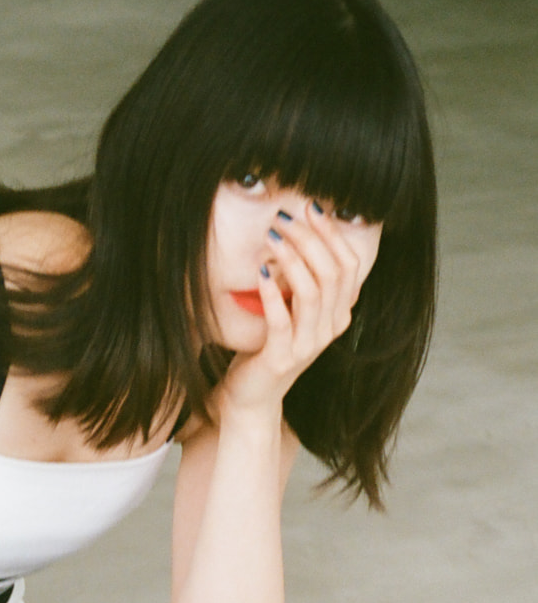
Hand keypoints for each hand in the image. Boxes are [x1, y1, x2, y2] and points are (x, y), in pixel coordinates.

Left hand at [221, 201, 379, 416]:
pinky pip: (281, 320)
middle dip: (309, 239)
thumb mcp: (293, 310)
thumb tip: (300, 230)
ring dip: (292, 258)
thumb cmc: (269, 345)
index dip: (331, 234)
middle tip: (284, 217)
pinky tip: (261, 272)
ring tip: (272, 236)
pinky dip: (272, 293)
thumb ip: (303, 279)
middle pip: (332, 274)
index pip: (349, 265)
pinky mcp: (281, 358)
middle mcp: (330, 329)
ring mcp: (308, 346)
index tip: (309, 207)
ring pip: (312, 293)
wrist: (252, 395)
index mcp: (339, 314)